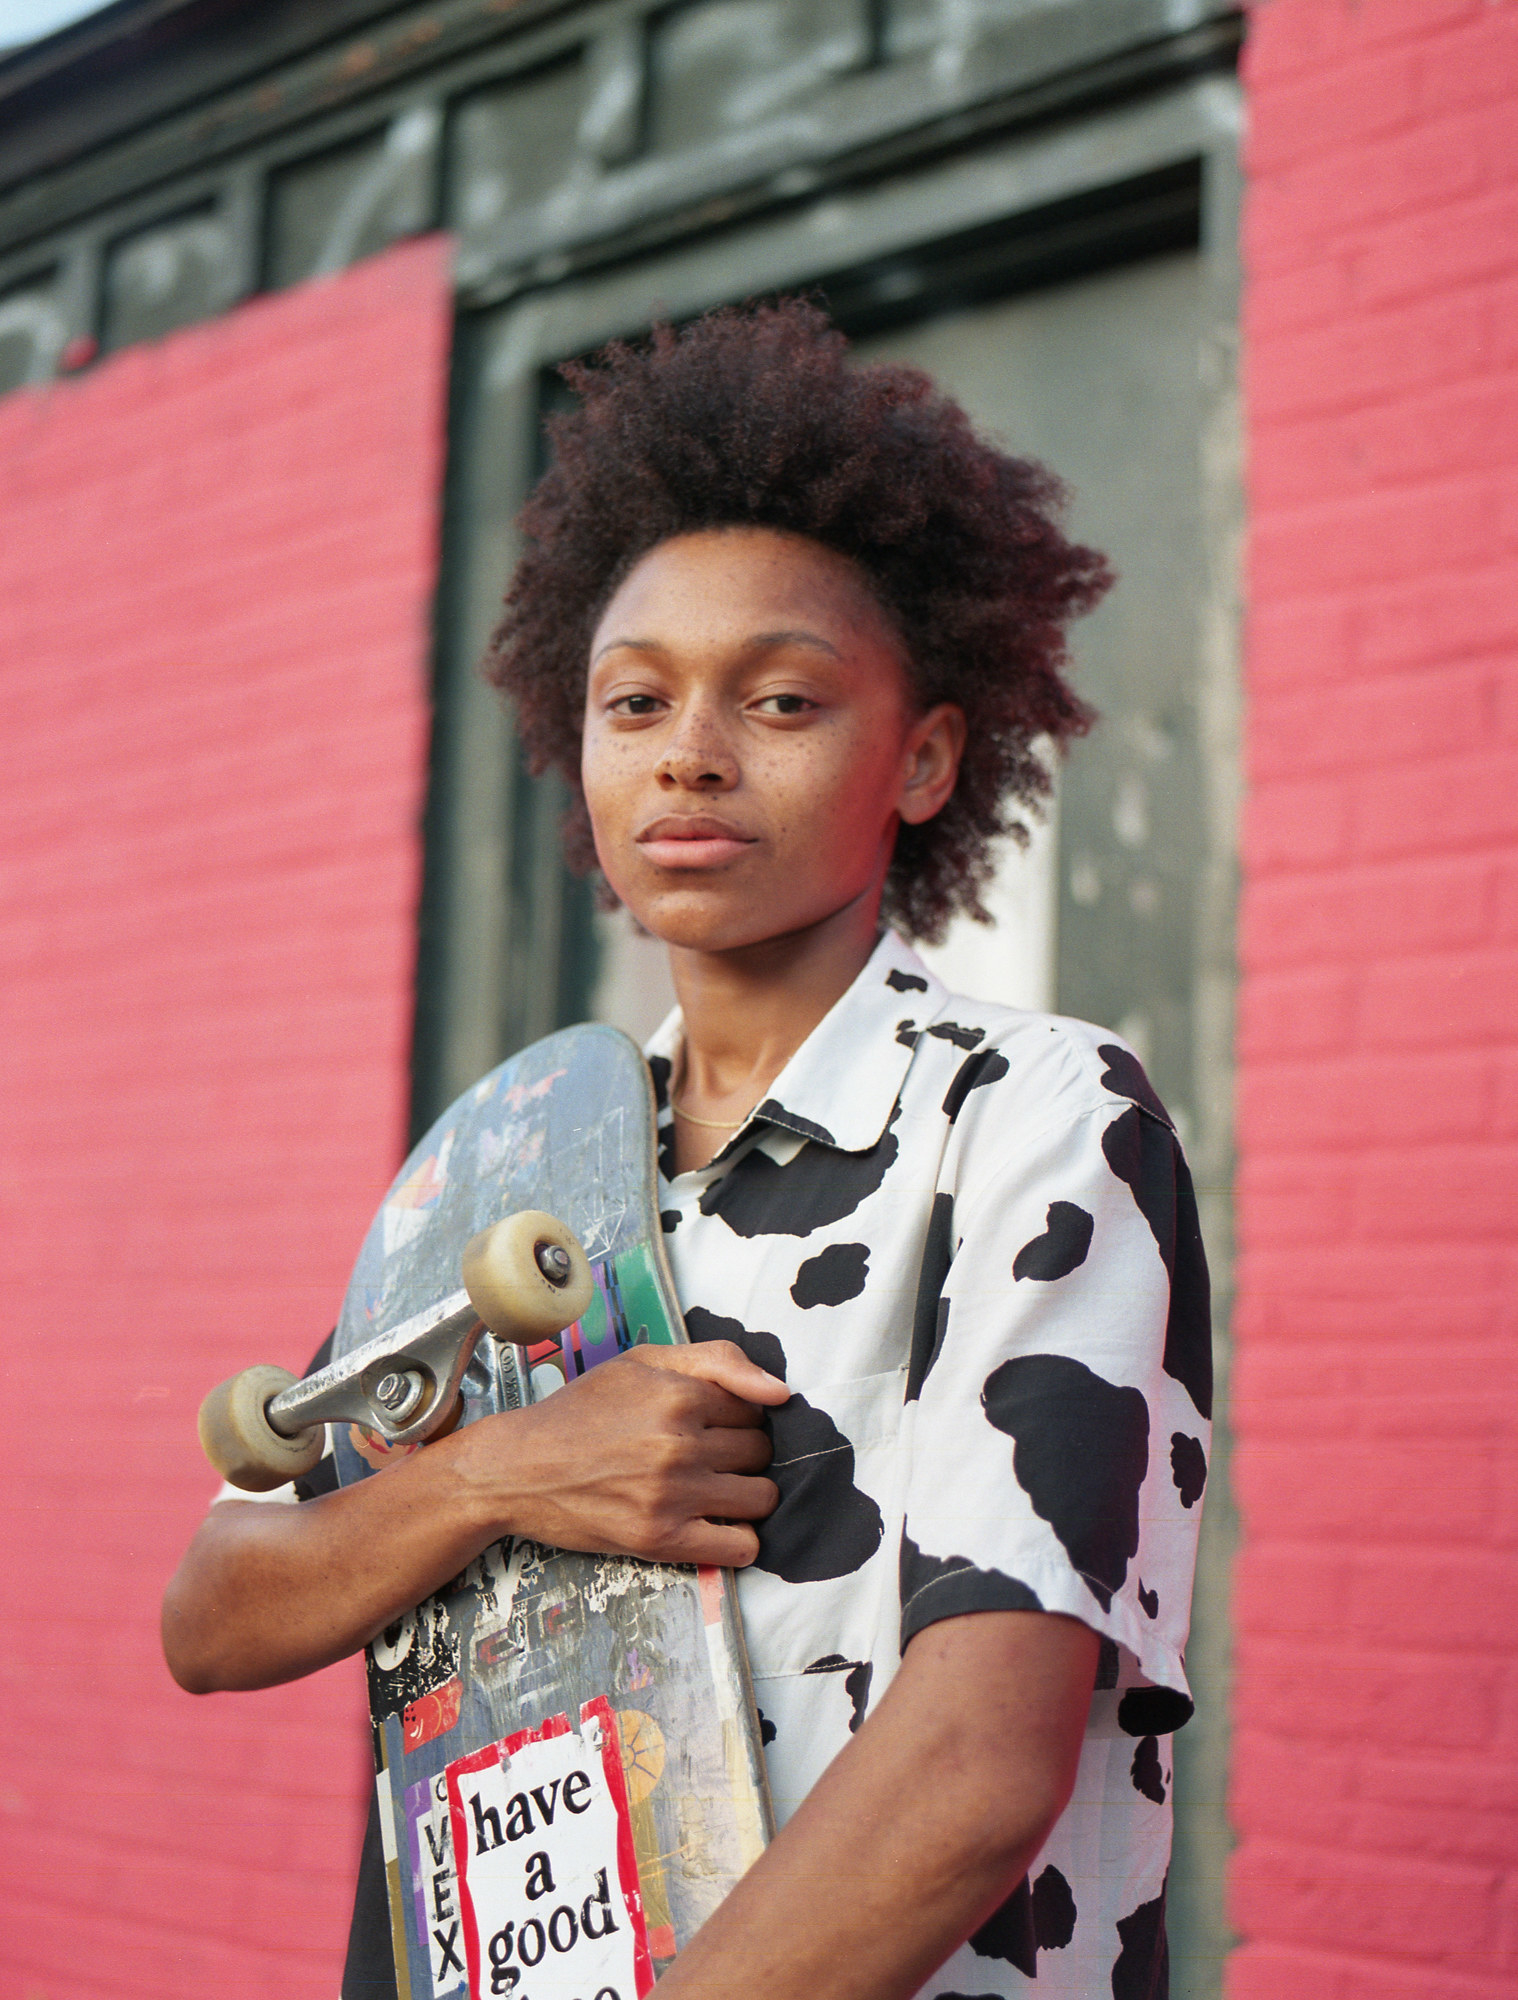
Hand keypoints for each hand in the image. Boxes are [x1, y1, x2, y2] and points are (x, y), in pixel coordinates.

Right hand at [455, 1340, 788, 1567]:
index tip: (712, 1424)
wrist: (516, 1469)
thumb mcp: (641, 1362)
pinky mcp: (661, 1538)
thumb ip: (716, 1361)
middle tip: (706, 1456)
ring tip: (713, 1490)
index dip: (739, 1416)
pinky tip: (715, 1526)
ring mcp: (672, 1495)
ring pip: (760, 1498)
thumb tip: (781, 1391)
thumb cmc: (581, 1412)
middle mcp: (680, 1444)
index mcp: (679, 1395)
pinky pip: (741, 1547)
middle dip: (742, 1453)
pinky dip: (740, 1540)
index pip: (757, 1408)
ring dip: (746, 1495)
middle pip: (761, 1452)